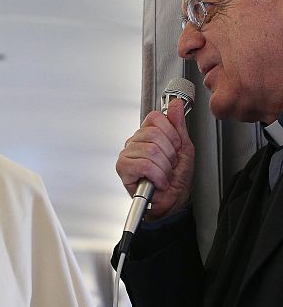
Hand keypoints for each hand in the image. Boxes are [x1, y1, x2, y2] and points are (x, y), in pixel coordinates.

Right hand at [115, 98, 194, 219]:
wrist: (173, 201)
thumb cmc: (177, 178)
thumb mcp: (184, 148)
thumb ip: (178, 126)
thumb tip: (176, 104)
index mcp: (147, 134)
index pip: (155, 118)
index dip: (171, 134)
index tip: (175, 147)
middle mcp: (134, 142)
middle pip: (154, 134)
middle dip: (169, 154)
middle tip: (169, 165)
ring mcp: (126, 154)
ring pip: (151, 151)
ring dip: (164, 168)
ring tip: (162, 174)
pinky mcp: (123, 168)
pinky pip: (145, 165)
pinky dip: (157, 176)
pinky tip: (156, 181)